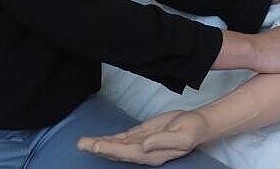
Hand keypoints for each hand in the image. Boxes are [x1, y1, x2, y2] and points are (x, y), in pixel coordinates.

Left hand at [77, 110, 208, 165]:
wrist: (198, 125)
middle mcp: (144, 152)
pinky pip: (123, 139)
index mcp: (152, 154)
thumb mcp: (182, 136)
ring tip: (83, 142)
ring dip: (100, 144)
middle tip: (81, 144)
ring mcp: (142, 144)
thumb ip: (162, 141)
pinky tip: (99, 140)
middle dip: (99, 148)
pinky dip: (110, 139)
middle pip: (117, 152)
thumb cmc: (192, 131)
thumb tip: (143, 144)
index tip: (97, 145)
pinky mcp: (142, 135)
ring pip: (117, 145)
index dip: (111, 149)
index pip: (127, 153)